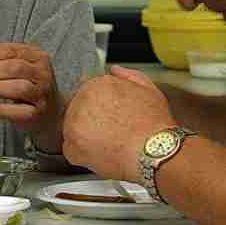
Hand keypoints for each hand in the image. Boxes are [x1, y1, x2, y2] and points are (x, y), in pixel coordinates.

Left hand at [0, 43, 63, 151]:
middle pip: (13, 67)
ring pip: (17, 87)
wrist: (50, 112)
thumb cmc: (27, 85)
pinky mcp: (37, 113)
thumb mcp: (16, 68)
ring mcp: (42, 93)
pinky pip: (16, 111)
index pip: (9, 50)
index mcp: (37, 56)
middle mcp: (43, 73)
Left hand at [62, 65, 175, 181]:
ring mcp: (73, 124)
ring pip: (73, 129)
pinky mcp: (72, 146)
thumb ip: (129, 76)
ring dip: (86, 136)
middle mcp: (80, 100)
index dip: (100, 107)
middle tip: (111, 131)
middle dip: (91, 120)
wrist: (153, 152)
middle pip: (77, 110)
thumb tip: (115, 70)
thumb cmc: (153, 124)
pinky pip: (72, 149)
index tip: (110, 116)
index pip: (87, 92)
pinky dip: (84, 154)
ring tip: (109, 143)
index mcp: (96, 84)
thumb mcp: (148, 89)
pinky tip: (102, 153)